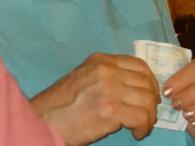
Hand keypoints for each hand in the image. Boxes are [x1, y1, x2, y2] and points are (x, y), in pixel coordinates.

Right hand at [30, 53, 158, 145]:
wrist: (42, 121)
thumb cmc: (59, 105)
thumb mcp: (83, 78)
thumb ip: (106, 77)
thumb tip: (134, 87)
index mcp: (100, 60)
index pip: (139, 65)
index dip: (150, 82)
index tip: (148, 96)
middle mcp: (107, 70)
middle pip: (147, 82)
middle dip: (151, 101)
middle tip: (146, 115)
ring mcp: (109, 89)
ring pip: (148, 100)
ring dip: (149, 117)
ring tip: (140, 127)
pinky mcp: (111, 110)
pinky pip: (142, 117)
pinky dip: (144, 128)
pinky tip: (136, 134)